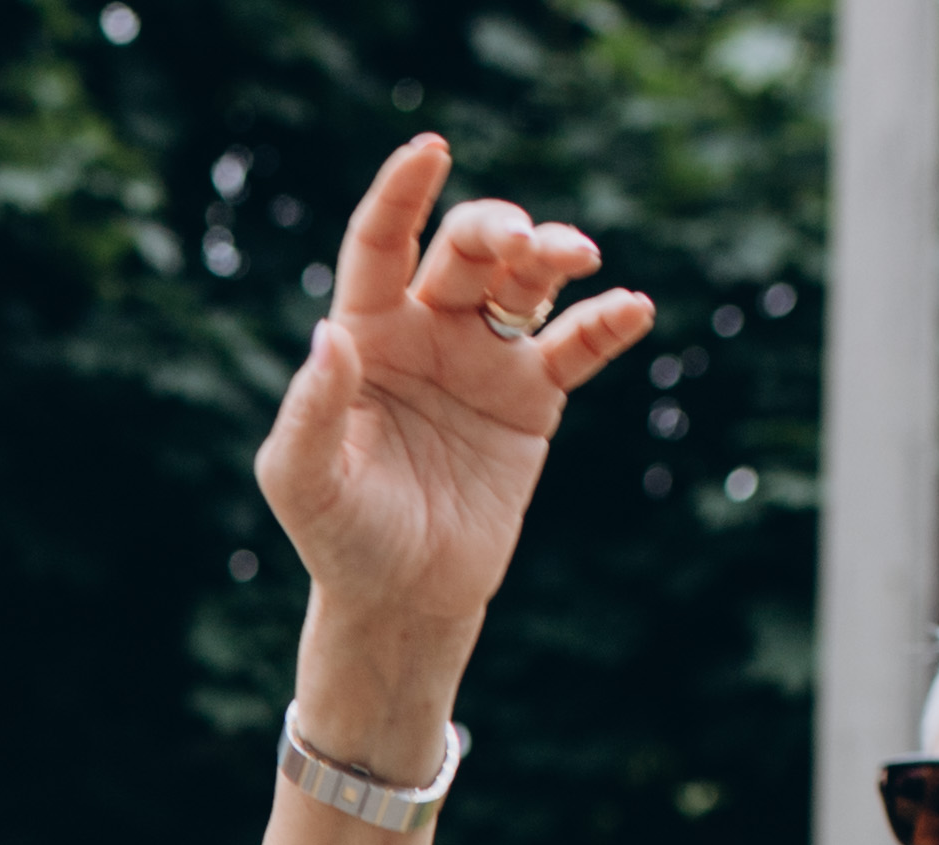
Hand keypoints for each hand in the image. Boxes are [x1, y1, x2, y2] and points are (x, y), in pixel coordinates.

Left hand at [251, 139, 651, 748]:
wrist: (402, 601)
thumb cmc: (340, 537)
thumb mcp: (306, 480)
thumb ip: (313, 410)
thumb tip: (329, 334)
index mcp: (367, 334)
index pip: (381, 244)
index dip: (402, 194)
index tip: (431, 150)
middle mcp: (427, 333)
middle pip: (465, 252)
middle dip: (495, 229)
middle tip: (519, 242)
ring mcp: (484, 361)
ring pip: (526, 284)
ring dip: (554, 256)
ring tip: (578, 257)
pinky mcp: (532, 401)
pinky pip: (577, 348)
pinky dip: (607, 324)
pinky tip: (632, 309)